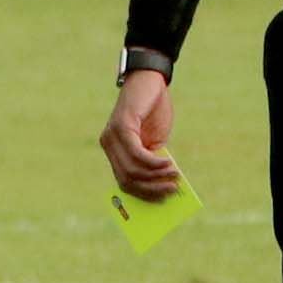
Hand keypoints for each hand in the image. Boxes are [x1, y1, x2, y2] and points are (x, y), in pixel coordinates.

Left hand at [100, 70, 182, 199]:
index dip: (142, 194)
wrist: (150, 81)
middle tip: (172, 192)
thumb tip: (165, 184)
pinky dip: (154, 163)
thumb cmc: (153, 110)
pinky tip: (169, 164)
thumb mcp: (156, 139)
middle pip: (127, 179)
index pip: (123, 181)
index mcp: (114, 150)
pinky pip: (137, 154)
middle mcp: (108, 144)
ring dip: (156, 177)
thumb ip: (155, 158)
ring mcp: (112, 136)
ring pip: (132, 169)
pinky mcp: (121, 126)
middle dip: (151, 189)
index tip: (160, 202)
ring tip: (175, 177)